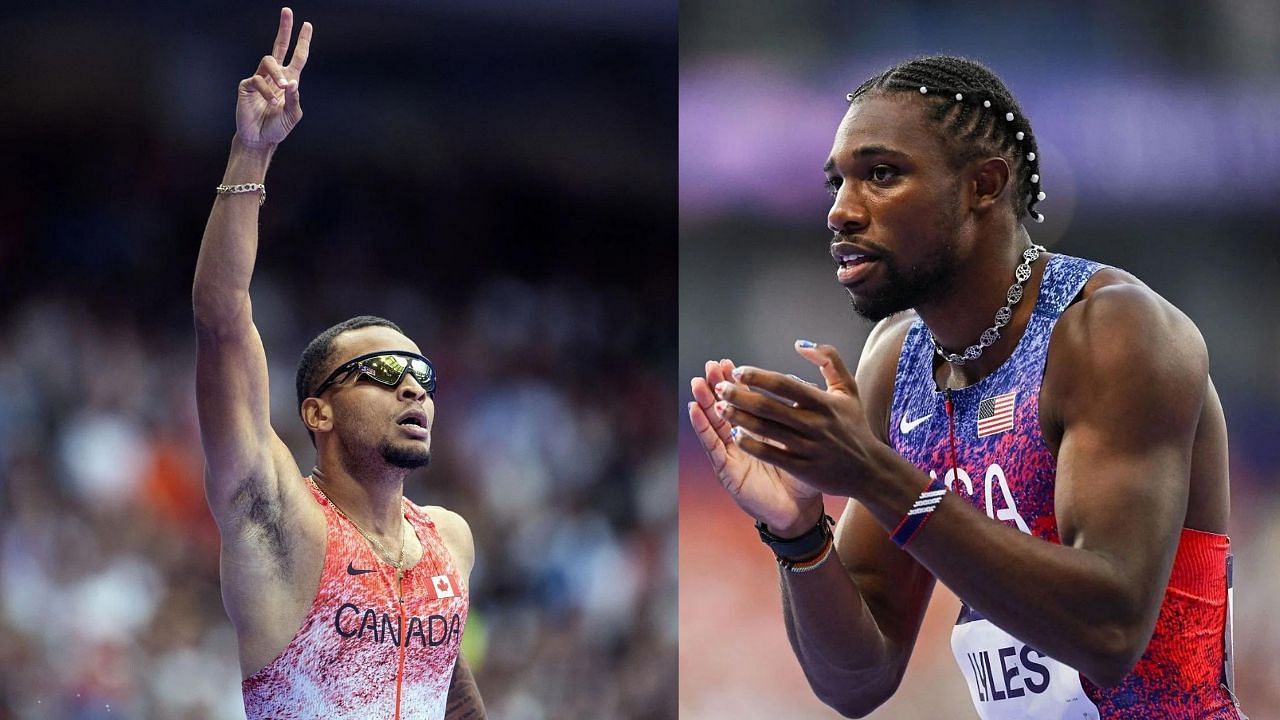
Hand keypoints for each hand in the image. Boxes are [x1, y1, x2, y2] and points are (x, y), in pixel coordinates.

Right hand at [235, 8, 311, 148]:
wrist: (260, 139)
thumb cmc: (277, 127)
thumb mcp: (292, 114)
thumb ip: (295, 98)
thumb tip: (291, 82)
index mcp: (289, 81)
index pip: (297, 57)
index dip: (302, 42)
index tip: (307, 25)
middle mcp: (274, 76)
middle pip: (279, 46)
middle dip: (284, 29)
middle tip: (288, 11)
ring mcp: (260, 78)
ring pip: (268, 61)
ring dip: (278, 74)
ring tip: (283, 88)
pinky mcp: (247, 85)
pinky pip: (257, 79)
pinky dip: (266, 91)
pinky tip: (271, 102)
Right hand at [689, 358, 822, 535]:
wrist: (802, 508)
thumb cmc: (803, 473)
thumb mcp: (800, 438)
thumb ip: (795, 413)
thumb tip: (795, 382)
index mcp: (758, 430)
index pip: (743, 400)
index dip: (734, 382)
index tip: (727, 362)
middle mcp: (740, 440)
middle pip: (724, 407)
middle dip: (716, 386)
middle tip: (711, 365)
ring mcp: (731, 454)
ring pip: (713, 423)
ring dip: (704, 402)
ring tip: (697, 382)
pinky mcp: (726, 470)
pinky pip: (712, 446)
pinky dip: (702, 427)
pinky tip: (694, 409)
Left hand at [717, 342, 879, 498]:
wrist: (869, 470)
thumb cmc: (854, 426)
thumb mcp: (848, 388)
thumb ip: (829, 359)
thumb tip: (800, 344)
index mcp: (824, 402)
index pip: (784, 384)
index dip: (758, 376)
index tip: (737, 371)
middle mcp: (815, 424)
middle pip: (769, 407)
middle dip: (739, 396)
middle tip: (719, 388)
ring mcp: (808, 447)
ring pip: (766, 430)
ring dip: (738, 417)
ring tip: (718, 408)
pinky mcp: (803, 468)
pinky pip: (770, 454)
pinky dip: (750, 443)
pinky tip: (734, 433)